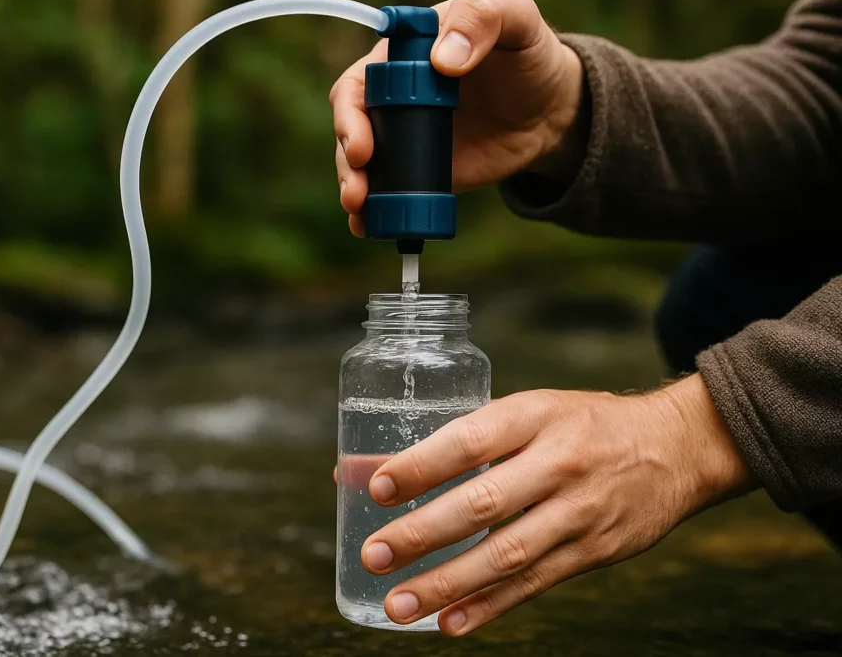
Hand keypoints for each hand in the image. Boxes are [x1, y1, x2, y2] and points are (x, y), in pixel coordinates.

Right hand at [330, 0, 585, 235]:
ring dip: (353, 188)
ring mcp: (404, 137)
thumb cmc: (529, 54)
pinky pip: (387, 192)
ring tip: (359, 210)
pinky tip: (368, 227)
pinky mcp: (420, 171)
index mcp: (404, 56)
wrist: (552, 110)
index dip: (351, 113)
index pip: (360, 82)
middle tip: (357, 190)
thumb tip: (444, 60)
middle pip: (351, 128)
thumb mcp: (515, 17)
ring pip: (361, 164)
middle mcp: (394, 97)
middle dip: (347, 160)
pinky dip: (373, 213)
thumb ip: (481, 17)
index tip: (363, 144)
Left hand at [357, 374, 753, 634]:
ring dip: (447, 584)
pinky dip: (490, 606)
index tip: (377, 487)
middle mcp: (559, 463)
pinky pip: (535, 584)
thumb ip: (453, 441)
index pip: (471, 440)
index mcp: (535, 415)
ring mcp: (580, 511)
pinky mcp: (594, 551)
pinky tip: (449, 623)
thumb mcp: (526, 413)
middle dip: (423, 534)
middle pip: (484, 503)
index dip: (422, 465)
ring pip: (506, 555)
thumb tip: (361, 469)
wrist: (676, 448)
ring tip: (397, 604)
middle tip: (375, 555)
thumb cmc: (579, 426)